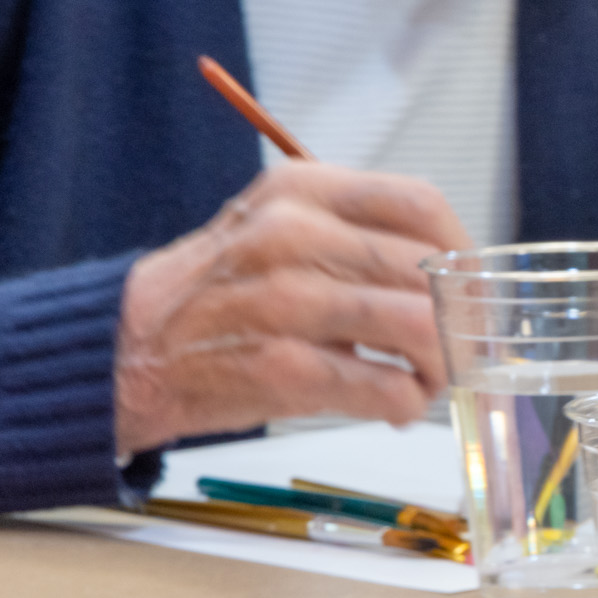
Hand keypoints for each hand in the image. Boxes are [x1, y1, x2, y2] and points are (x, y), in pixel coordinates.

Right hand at [115, 163, 470, 457]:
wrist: (126, 350)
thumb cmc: (218, 297)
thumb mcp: (277, 230)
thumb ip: (355, 237)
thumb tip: (454, 276)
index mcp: (299, 191)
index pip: (421, 204)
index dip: (464, 251)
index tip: (470, 286)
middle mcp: (292, 236)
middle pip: (430, 272)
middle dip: (462, 321)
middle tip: (460, 349)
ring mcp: (286, 302)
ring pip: (421, 328)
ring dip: (441, 366)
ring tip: (425, 380)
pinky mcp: (282, 368)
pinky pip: (387, 387)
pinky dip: (407, 404)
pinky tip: (392, 405)